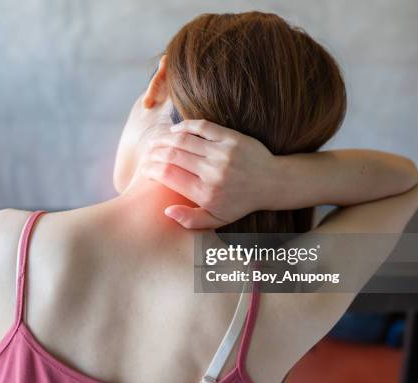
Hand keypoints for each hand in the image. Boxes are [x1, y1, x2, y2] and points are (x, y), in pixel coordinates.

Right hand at [140, 120, 277, 228]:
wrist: (272, 183)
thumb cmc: (239, 203)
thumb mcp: (216, 219)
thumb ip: (190, 219)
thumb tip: (166, 210)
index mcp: (205, 193)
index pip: (168, 175)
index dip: (151, 169)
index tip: (146, 168)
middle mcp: (213, 172)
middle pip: (172, 156)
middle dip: (154, 152)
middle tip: (147, 153)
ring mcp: (222, 153)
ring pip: (183, 140)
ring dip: (164, 138)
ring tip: (156, 141)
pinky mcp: (232, 138)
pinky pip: (202, 127)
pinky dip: (185, 126)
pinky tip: (175, 130)